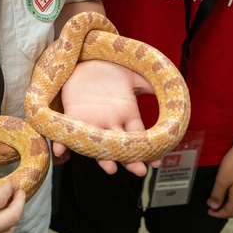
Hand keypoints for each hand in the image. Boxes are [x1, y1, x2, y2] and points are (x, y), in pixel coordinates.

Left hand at [57, 59, 152, 175]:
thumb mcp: (130, 75)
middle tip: (139, 171)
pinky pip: (68, 132)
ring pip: (98, 144)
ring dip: (102, 158)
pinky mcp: (73, 115)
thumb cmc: (109, 68)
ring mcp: (92, 121)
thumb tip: (170, 85)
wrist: (85, 60)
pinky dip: (63, 143)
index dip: (148, 149)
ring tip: (110, 168)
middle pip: (121, 146)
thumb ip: (147, 83)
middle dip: (130, 160)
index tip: (156, 162)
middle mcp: (111, 122)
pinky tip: (62, 151)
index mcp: (127, 114)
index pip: (140, 136)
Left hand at [206, 147, 232, 218]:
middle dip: (222, 210)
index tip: (208, 211)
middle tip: (210, 206)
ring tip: (214, 199)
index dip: (218, 214)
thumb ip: (217, 194)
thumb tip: (213, 207)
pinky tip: (223, 191)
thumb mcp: (222, 179)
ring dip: (226, 203)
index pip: (230, 212)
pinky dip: (230, 197)